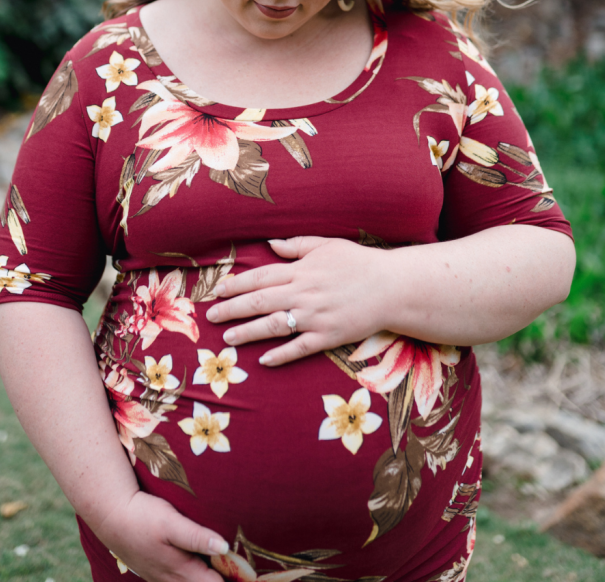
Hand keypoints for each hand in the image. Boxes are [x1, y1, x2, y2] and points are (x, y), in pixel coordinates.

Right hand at [96, 490, 227, 581]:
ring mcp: (161, 577)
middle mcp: (172, 579)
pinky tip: (194, 565)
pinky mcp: (154, 570)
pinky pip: (178, 580)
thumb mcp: (171, 522)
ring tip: (220, 568)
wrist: (111, 516)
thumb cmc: (143, 517)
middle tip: (239, 570)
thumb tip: (224, 547)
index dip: (233, 579)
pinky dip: (191, 576)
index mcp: (182, 570)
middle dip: (220, 579)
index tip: (248, 574)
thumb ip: (197, 536)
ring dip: (205, 578)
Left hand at [206, 236, 385, 366]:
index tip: (218, 290)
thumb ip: (297, 246)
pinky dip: (281, 355)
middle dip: (233, 309)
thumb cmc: (359, 263)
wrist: (392, 287)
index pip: (261, 277)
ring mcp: (316, 317)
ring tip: (228, 338)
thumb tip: (270, 244)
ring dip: (249, 332)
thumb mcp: (327, 245)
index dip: (237, 284)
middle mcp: (304, 293)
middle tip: (212, 316)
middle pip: (260, 301)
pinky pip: (300, 348)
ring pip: (275, 326)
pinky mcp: (329, 336)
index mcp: (302, 270)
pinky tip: (264, 361)